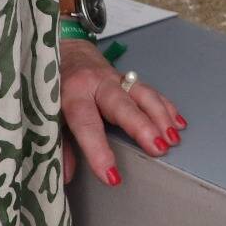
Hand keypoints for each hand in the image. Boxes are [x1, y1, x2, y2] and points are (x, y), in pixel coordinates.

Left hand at [57, 39, 185, 188]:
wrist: (66, 50)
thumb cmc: (56, 85)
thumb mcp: (48, 113)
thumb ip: (60, 143)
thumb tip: (66, 174)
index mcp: (72, 93)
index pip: (87, 125)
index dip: (99, 152)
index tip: (112, 175)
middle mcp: (97, 84)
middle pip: (122, 105)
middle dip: (142, 127)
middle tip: (159, 147)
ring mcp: (116, 78)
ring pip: (142, 94)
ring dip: (160, 117)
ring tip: (172, 139)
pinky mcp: (129, 78)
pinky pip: (150, 91)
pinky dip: (166, 107)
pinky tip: (177, 123)